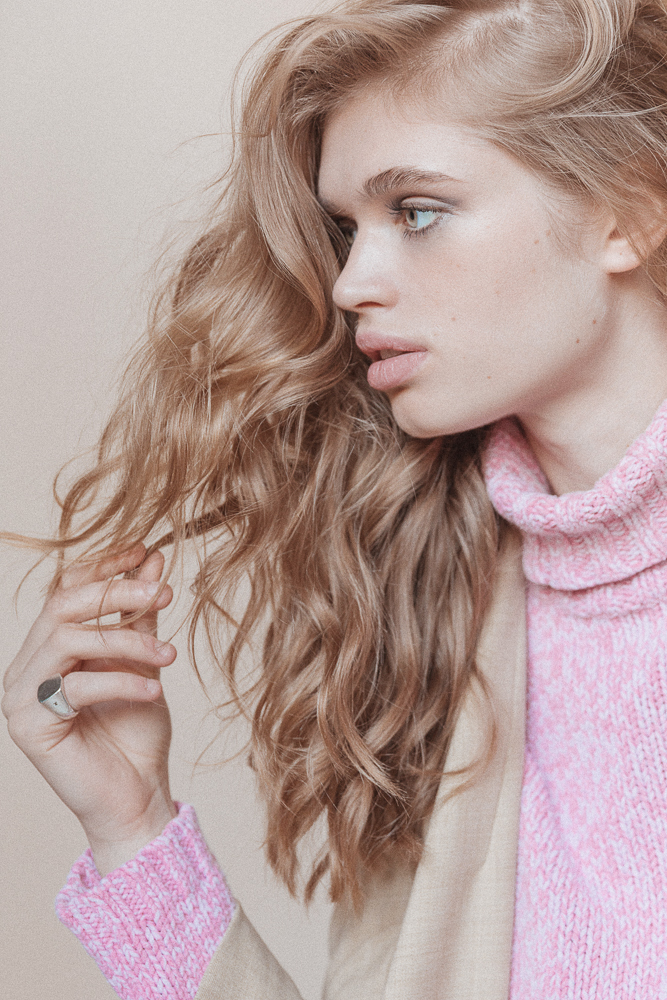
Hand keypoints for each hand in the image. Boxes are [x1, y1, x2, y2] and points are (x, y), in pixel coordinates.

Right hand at [2, 544, 178, 873]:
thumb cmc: (137, 733)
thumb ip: (141, 613)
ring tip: (169, 655)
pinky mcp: (30, 726)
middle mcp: (26, 667)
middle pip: (63, 606)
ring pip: (69, 640)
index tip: (146, 551)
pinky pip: (77, 686)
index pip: (67, 589)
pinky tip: (155, 689)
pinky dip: (122, 681)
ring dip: (127, 640)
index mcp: (48, 648)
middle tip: (163, 592)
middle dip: (117, 593)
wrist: (137, 796)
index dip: (105, 566)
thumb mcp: (143, 661)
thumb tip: (152, 557)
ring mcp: (21, 696)